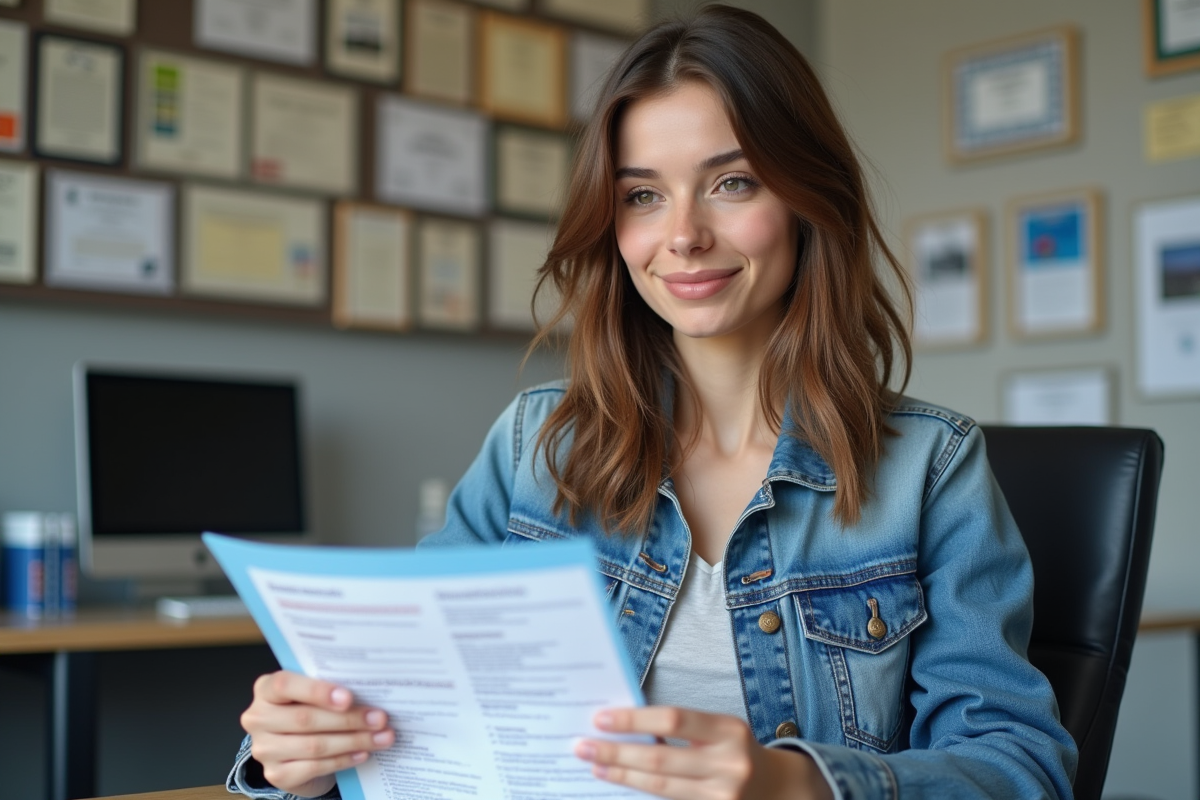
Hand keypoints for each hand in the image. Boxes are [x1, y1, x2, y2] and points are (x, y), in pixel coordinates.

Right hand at [240, 670, 394, 797]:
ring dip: (353, 741)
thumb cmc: (309, 711)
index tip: (348, 697)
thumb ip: (329, 688)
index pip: (284, 684)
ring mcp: (264, 749)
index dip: (317, 691)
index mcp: (266, 688)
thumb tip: (370, 688)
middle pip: (305, 718)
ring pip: (314, 745)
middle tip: (380, 718)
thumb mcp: (313, 694)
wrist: (295, 750)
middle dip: (349, 719)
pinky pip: (314, 767)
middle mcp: (258, 717)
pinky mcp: (276, 774)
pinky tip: (363, 754)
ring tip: (381, 737)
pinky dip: (343, 760)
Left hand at [573, 706, 833, 799]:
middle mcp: (729, 764)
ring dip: (621, 774)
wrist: (775, 789)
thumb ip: (681, 726)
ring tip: (594, 764)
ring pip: (659, 786)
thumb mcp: (718, 729)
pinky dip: (639, 789)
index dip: (634, 718)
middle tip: (583, 745)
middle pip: (660, 758)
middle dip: (617, 751)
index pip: (673, 719)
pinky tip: (618, 779)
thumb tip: (625, 722)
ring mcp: (722, 795)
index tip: (601, 717)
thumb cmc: (735, 749)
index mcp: (729, 730)